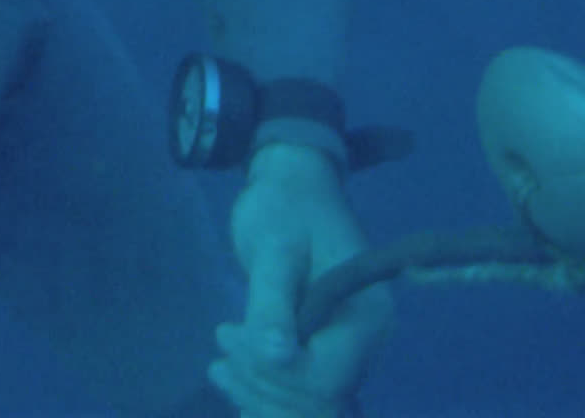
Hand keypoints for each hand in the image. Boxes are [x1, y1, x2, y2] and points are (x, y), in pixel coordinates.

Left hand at [209, 142, 392, 416]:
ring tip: (218, 367)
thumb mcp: (272, 245)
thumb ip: (273, 301)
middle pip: (317, 397)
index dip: (276, 369)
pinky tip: (232, 383)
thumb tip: (276, 356)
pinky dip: (266, 395)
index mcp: (367, 314)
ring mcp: (348, 350)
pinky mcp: (326, 352)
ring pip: (309, 404)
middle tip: (221, 338)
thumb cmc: (284, 206)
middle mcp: (366, 341)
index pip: (326, 376)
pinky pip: (302, 393)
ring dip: (260, 394)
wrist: (293, 189)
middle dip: (261, 380)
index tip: (229, 333)